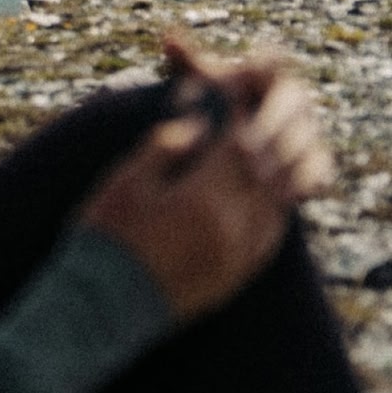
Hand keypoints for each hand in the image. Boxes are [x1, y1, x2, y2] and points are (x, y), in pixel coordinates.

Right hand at [77, 37, 332, 322]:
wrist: (104, 310)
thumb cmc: (104, 241)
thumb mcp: (122, 185)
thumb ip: (163, 149)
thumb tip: (196, 121)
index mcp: (201, 198)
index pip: (238, 140)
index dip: (242, 109)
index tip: (240, 82)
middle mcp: (233, 224)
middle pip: (270, 163)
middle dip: (276, 125)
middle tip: (278, 97)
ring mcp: (243, 251)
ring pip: (282, 195)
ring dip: (287, 160)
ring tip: (284, 135)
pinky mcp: (242, 271)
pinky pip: (276, 226)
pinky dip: (281, 197)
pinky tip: (273, 185)